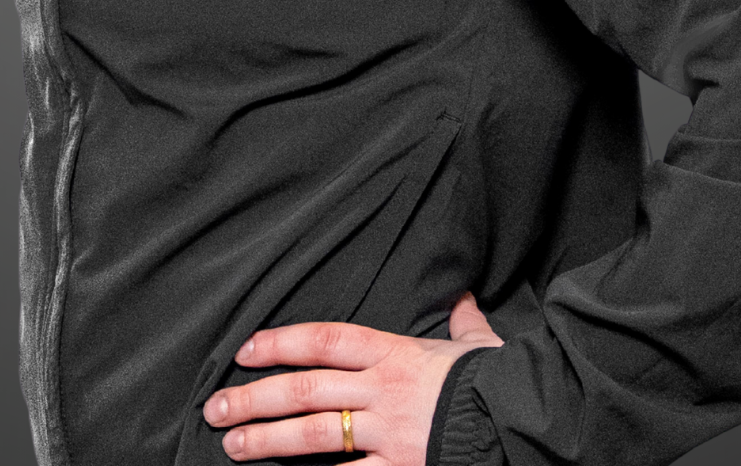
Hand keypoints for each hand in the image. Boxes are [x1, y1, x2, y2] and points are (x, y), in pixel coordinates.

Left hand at [204, 291, 500, 463]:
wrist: (525, 419)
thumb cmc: (498, 381)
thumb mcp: (477, 343)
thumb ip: (460, 320)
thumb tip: (461, 296)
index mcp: (395, 352)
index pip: (325, 340)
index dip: (281, 342)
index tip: (246, 350)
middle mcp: (383, 390)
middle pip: (305, 389)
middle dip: (255, 397)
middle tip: (215, 406)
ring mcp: (388, 434)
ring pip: (314, 435)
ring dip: (267, 440)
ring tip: (231, 444)